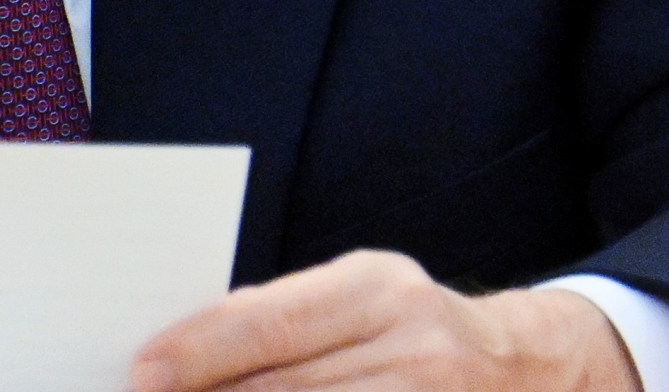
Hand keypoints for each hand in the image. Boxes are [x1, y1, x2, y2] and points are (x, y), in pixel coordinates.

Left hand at [130, 250, 640, 391]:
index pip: (273, 317)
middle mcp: (413, 340)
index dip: (201, 349)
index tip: (142, 372)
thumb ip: (279, 321)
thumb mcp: (353, 301)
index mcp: (376, 287)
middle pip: (286, 387)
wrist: (526, 368)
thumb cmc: (406, 331)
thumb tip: (176, 359)